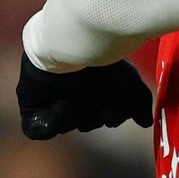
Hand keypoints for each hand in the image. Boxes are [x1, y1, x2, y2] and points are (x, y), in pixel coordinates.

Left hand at [16, 52, 153, 139]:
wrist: (68, 48)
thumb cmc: (101, 62)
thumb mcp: (128, 82)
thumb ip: (139, 103)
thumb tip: (146, 122)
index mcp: (98, 88)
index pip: (108, 116)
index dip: (113, 116)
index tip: (114, 110)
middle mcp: (77, 95)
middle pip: (87, 122)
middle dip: (92, 116)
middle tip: (94, 103)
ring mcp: (53, 102)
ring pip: (66, 126)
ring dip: (73, 115)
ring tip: (72, 97)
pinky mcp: (32, 109)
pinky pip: (39, 130)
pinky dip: (51, 122)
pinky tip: (59, 105)